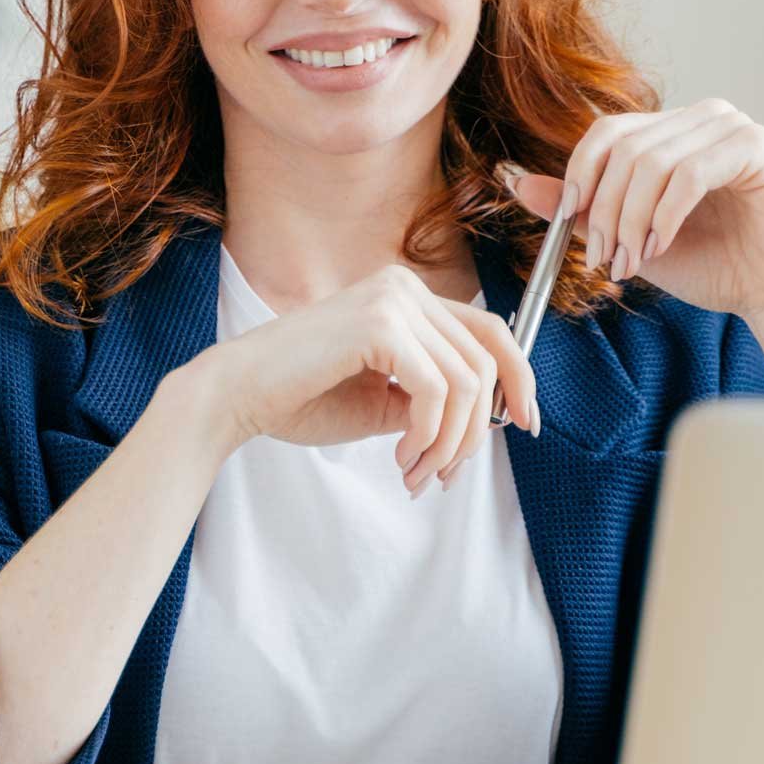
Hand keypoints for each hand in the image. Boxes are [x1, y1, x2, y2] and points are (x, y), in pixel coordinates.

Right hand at [198, 263, 538, 496]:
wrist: (238, 396)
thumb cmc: (301, 398)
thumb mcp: (383, 401)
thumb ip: (432, 399)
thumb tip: (485, 420)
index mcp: (406, 297)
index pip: (489, 330)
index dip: (519, 378)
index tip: (525, 424)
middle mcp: (403, 287)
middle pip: (484, 362)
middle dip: (474, 431)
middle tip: (444, 476)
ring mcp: (392, 299)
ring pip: (466, 383)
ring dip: (448, 443)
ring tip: (417, 474)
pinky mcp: (379, 324)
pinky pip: (437, 392)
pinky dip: (429, 435)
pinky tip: (401, 456)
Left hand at [499, 97, 763, 327]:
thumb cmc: (713, 266)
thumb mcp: (629, 237)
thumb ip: (581, 208)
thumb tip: (516, 182)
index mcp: (673, 130)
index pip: (606, 133)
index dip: (579, 176)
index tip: (569, 225)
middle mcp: (703, 117)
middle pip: (622, 147)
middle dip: (603, 210)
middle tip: (604, 259)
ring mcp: (732, 127)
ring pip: (650, 162)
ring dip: (630, 221)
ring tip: (633, 262)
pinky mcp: (757, 147)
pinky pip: (688, 174)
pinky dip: (664, 217)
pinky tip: (661, 246)